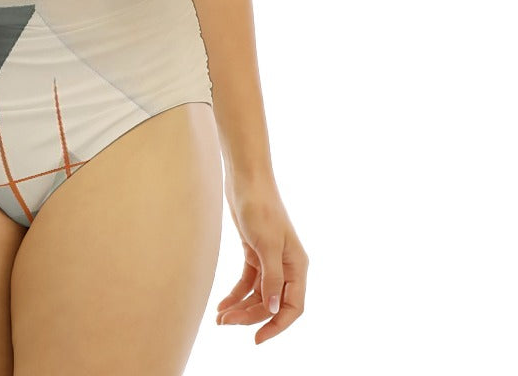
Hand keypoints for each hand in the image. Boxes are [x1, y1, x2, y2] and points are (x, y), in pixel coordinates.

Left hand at [215, 178, 307, 342]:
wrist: (245, 179)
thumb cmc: (260, 207)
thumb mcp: (266, 244)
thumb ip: (272, 278)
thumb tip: (273, 309)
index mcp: (297, 266)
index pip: (292, 306)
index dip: (277, 325)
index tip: (257, 339)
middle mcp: (286, 266)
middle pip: (271, 303)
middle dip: (250, 316)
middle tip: (225, 323)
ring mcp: (270, 260)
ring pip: (258, 295)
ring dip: (241, 308)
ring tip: (220, 318)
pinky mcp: (254, 253)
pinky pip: (248, 282)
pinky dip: (236, 294)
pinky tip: (222, 304)